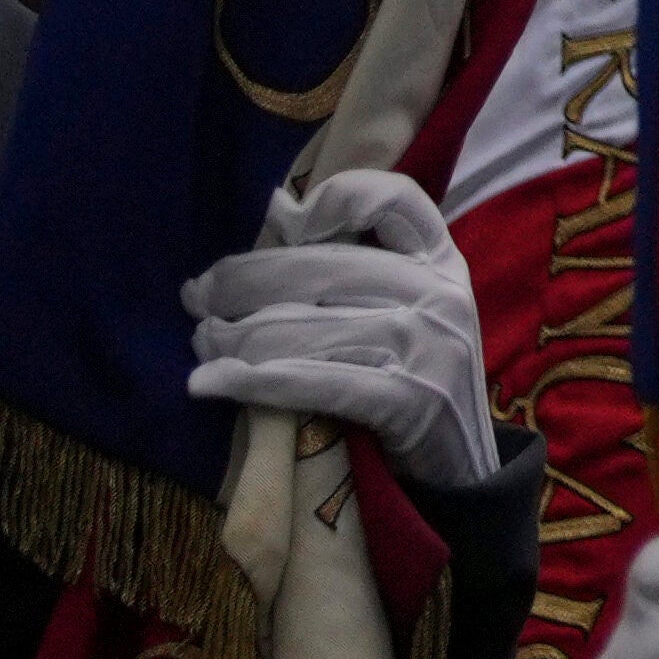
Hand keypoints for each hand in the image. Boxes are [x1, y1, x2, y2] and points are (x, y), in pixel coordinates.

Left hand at [182, 169, 500, 487]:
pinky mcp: (406, 402)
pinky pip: (313, 384)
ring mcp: (426, 348)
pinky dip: (251, 382)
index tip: (280, 224)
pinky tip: (209, 383)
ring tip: (201, 343)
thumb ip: (357, 259)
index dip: (331, 201)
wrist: (462, 459)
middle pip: (323, 266)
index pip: (393, 199)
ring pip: (306, 328)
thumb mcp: (410, 304)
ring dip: (234, 336)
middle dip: (243, 281)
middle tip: (197, 297)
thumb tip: (279, 208)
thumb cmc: (415, 371)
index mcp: (442, 260)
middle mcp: (439, 294)